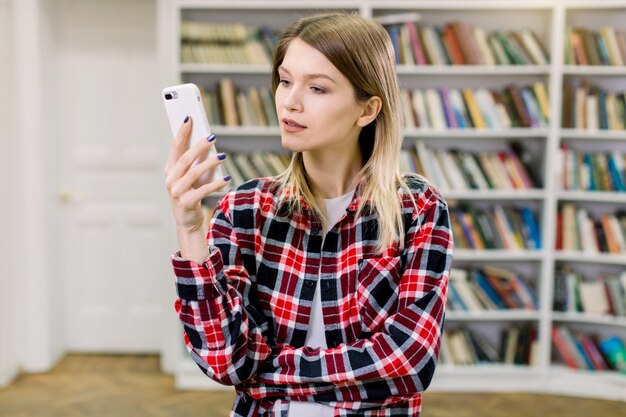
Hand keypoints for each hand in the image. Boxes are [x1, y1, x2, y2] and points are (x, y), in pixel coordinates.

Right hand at [164, 116, 229, 233]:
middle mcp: (170, 179)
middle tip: (212, 137)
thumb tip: (208, 142)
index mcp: (170, 170)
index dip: (182, 132)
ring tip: (223, 156)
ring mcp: (177, 192)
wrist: (187, 222)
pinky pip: (203, 190)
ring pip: (194, 173)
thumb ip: (194, 162)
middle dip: (199, 146)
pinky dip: (216, 184)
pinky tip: (227, 178)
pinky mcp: (186, 202)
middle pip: (185, 158)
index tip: (189, 118)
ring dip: (210, 163)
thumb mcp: (190, 178)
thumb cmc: (191, 195)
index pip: (175, 147)